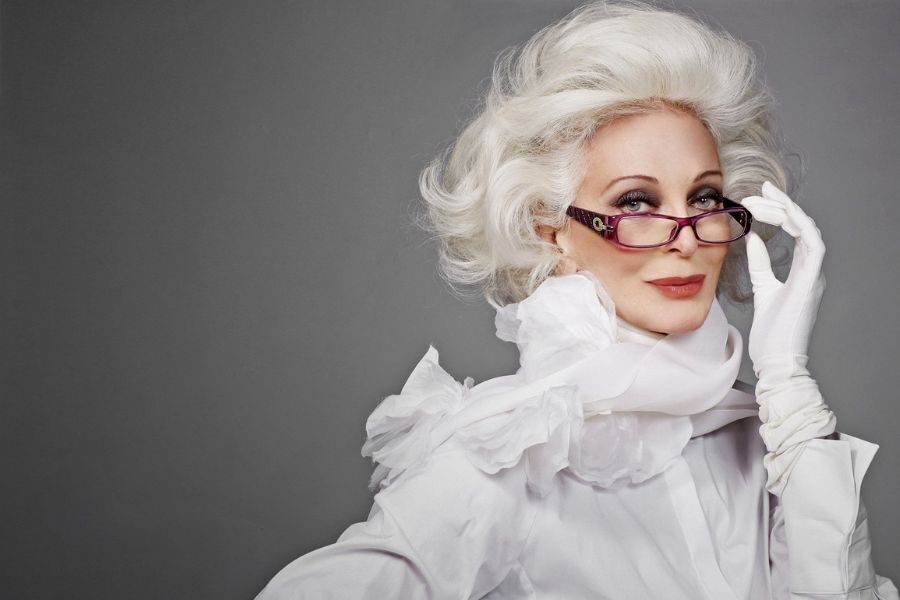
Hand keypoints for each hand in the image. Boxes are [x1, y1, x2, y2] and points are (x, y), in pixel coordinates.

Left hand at [741, 181, 826, 376]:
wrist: (776, 362)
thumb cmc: (771, 333)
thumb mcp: (761, 289)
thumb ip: (760, 264)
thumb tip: (752, 238)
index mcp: (801, 271)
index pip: (795, 231)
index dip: (780, 211)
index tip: (759, 196)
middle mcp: (811, 270)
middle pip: (802, 225)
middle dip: (781, 204)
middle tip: (758, 190)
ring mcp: (813, 276)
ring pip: (809, 230)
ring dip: (787, 210)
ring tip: (763, 198)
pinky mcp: (810, 283)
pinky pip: (813, 246)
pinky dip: (799, 227)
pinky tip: (778, 216)